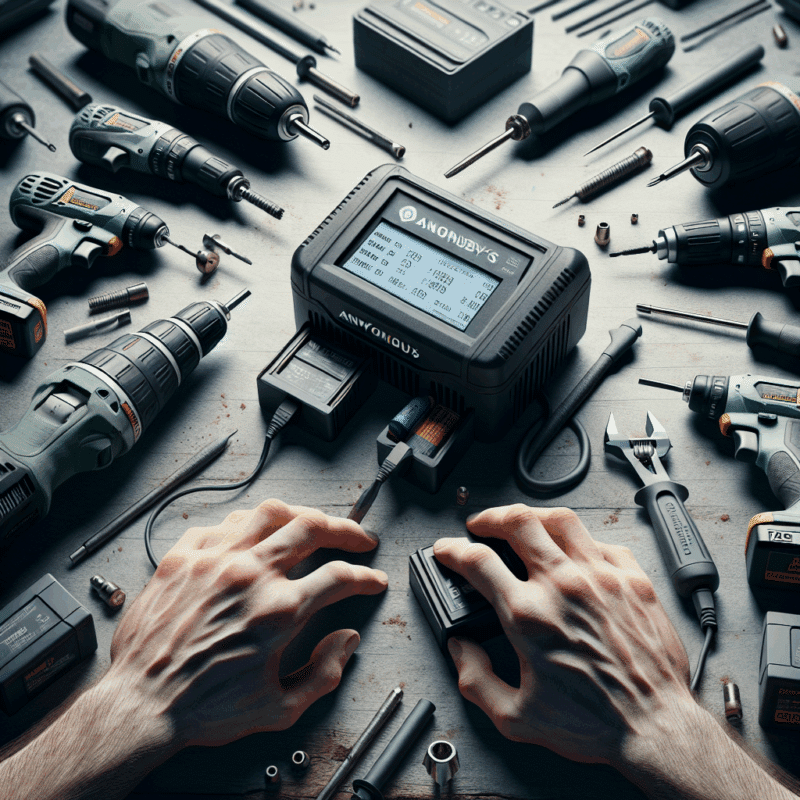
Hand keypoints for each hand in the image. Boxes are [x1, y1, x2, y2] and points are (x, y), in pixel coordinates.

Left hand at [103, 499, 387, 747]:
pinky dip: (244, 524)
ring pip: (267, 513)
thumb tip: (345, 642)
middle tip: (355, 537)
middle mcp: (249, 576)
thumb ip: (324, 674)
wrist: (140, 706)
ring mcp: (213, 561)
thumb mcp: (279, 709)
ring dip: (298, 513)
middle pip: (311, 528)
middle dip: (345, 530)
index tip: (371, 579)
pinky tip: (251, 534)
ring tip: (310, 521)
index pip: (339, 577)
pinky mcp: (182, 558)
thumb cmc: (201, 708)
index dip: (365, 576)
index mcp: (277, 612)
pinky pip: (220, 524)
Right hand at [433, 505, 694, 765]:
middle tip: (481, 525)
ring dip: (533, 516)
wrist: (656, 729)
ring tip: (523, 523)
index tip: (448, 551)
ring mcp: (601, 578)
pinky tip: (574, 550)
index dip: (453, 550)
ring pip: (561, 520)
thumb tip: (461, 649)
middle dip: (490, 518)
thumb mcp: (515, 717)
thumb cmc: (596, 724)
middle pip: (518, 523)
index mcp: (529, 615)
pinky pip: (602, 542)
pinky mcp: (633, 581)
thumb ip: (475, 679)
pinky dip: (580, 540)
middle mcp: (564, 587)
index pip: (478, 560)